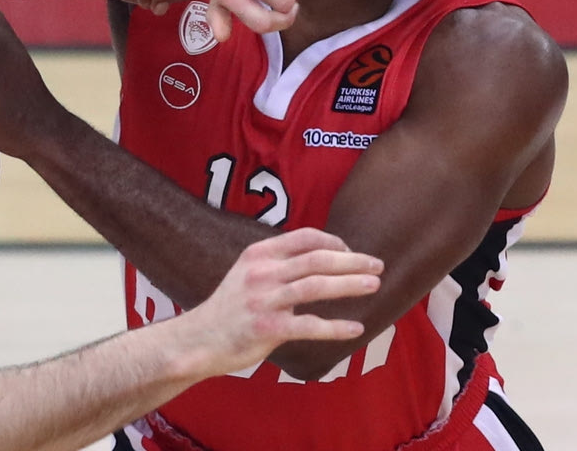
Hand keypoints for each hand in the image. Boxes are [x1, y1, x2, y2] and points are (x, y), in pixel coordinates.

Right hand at [182, 228, 382, 378]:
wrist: (198, 339)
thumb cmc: (229, 307)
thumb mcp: (247, 272)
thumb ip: (277, 263)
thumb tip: (318, 256)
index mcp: (259, 253)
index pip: (305, 237)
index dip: (333, 242)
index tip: (351, 251)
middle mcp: (262, 272)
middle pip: (317, 259)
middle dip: (352, 261)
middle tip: (377, 265)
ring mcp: (264, 300)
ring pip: (316, 287)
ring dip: (350, 284)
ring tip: (374, 286)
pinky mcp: (267, 329)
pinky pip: (309, 325)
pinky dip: (336, 327)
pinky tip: (355, 329)